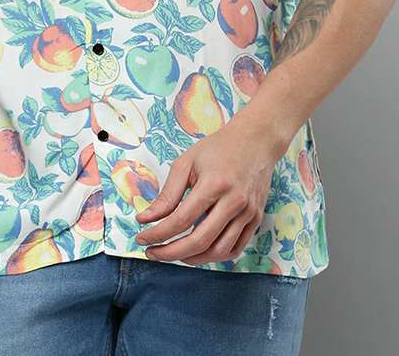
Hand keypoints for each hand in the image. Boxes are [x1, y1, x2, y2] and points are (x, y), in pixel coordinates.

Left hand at [133, 117, 280, 264]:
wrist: (256, 140)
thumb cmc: (218, 148)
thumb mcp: (187, 163)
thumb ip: (168, 194)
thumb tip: (146, 219)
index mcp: (214, 184)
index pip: (181, 220)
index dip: (158, 233)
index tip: (142, 238)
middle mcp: (234, 202)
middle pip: (199, 241)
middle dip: (171, 253)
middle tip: (153, 253)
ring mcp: (248, 213)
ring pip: (218, 251)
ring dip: (192, 259)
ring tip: (173, 254)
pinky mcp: (256, 220)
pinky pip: (235, 248)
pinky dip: (214, 256)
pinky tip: (198, 251)